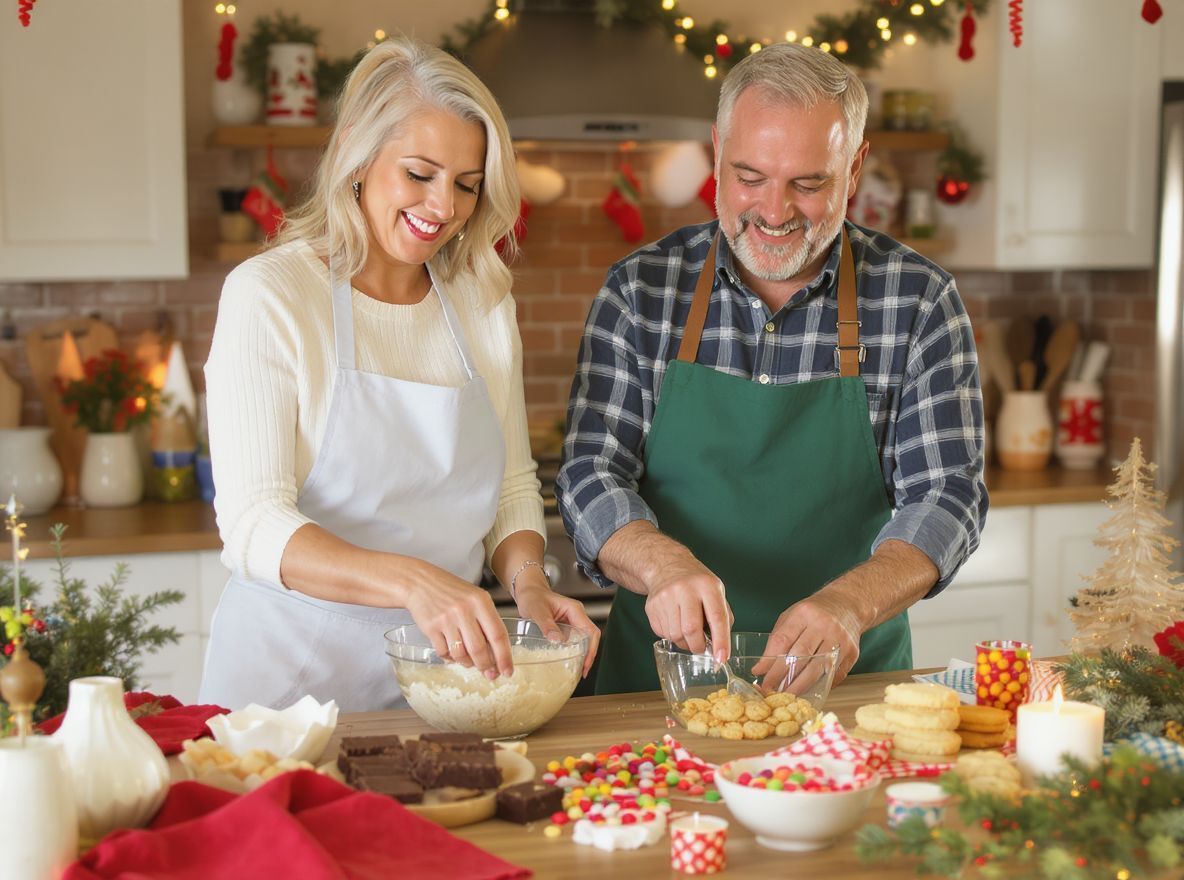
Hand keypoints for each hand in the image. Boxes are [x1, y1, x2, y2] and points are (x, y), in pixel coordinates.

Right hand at [402, 560, 513, 679]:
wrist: (420, 582)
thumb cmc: (452, 592)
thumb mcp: (475, 598)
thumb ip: (487, 622)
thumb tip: (496, 655)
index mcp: (480, 601)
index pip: (498, 634)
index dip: (504, 657)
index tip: (507, 672)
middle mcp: (464, 610)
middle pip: (479, 649)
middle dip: (486, 666)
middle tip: (489, 673)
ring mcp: (446, 619)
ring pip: (461, 654)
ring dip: (468, 663)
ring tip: (470, 661)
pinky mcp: (431, 628)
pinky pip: (444, 653)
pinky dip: (450, 658)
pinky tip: (453, 653)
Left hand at [512, 576, 601, 677]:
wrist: (527, 592)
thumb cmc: (532, 597)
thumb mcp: (537, 611)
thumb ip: (547, 625)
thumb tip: (558, 640)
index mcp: (575, 610)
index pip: (591, 632)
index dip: (592, 649)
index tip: (585, 664)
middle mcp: (576, 616)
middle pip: (590, 638)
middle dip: (588, 656)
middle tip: (582, 672)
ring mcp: (572, 622)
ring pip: (583, 641)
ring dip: (581, 655)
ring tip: (575, 671)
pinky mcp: (565, 628)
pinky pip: (573, 641)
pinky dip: (572, 652)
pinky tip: (565, 661)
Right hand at [643, 554, 732, 660]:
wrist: (666, 566)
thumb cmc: (696, 583)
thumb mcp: (716, 591)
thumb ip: (722, 616)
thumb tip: (722, 647)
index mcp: (707, 585)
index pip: (717, 617)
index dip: (721, 641)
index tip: (721, 658)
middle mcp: (685, 589)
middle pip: (691, 630)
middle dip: (698, 646)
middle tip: (701, 648)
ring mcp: (665, 596)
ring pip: (675, 635)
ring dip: (684, 642)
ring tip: (686, 631)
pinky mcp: (652, 605)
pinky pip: (663, 633)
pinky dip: (671, 635)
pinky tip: (674, 622)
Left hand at [752, 591, 860, 689]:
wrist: (847, 604)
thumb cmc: (814, 612)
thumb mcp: (791, 617)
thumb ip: (776, 641)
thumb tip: (761, 669)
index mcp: (804, 613)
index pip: (783, 640)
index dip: (770, 662)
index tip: (761, 677)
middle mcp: (824, 625)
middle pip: (800, 656)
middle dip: (783, 677)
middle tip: (772, 691)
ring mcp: (840, 639)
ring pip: (818, 668)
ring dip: (801, 685)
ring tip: (788, 695)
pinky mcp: (852, 652)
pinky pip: (834, 674)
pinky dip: (820, 685)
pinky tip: (809, 691)